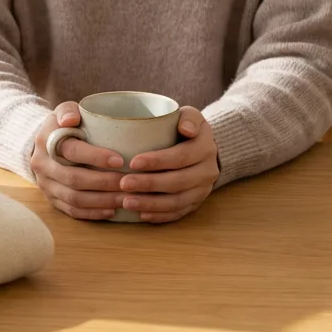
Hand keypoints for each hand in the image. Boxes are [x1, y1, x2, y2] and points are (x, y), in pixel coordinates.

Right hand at [30, 102, 128, 219]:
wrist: (45, 145)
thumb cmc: (64, 126)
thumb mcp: (64, 111)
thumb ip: (68, 111)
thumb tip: (71, 119)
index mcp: (46, 141)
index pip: (71, 150)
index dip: (95, 156)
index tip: (120, 160)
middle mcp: (42, 165)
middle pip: (74, 179)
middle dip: (104, 182)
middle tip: (128, 183)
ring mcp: (45, 185)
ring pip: (74, 198)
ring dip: (102, 200)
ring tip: (125, 198)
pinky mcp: (51, 199)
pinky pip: (72, 211)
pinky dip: (93, 213)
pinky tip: (112, 211)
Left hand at [120, 107, 219, 222]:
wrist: (202, 148)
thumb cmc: (185, 128)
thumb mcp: (190, 115)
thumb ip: (188, 117)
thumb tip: (186, 129)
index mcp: (205, 148)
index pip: (181, 156)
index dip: (158, 161)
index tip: (133, 162)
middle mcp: (208, 171)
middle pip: (178, 182)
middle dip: (149, 184)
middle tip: (123, 184)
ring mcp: (203, 190)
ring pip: (177, 201)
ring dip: (151, 204)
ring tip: (127, 202)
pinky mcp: (196, 203)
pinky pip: (179, 213)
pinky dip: (160, 215)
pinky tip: (141, 215)